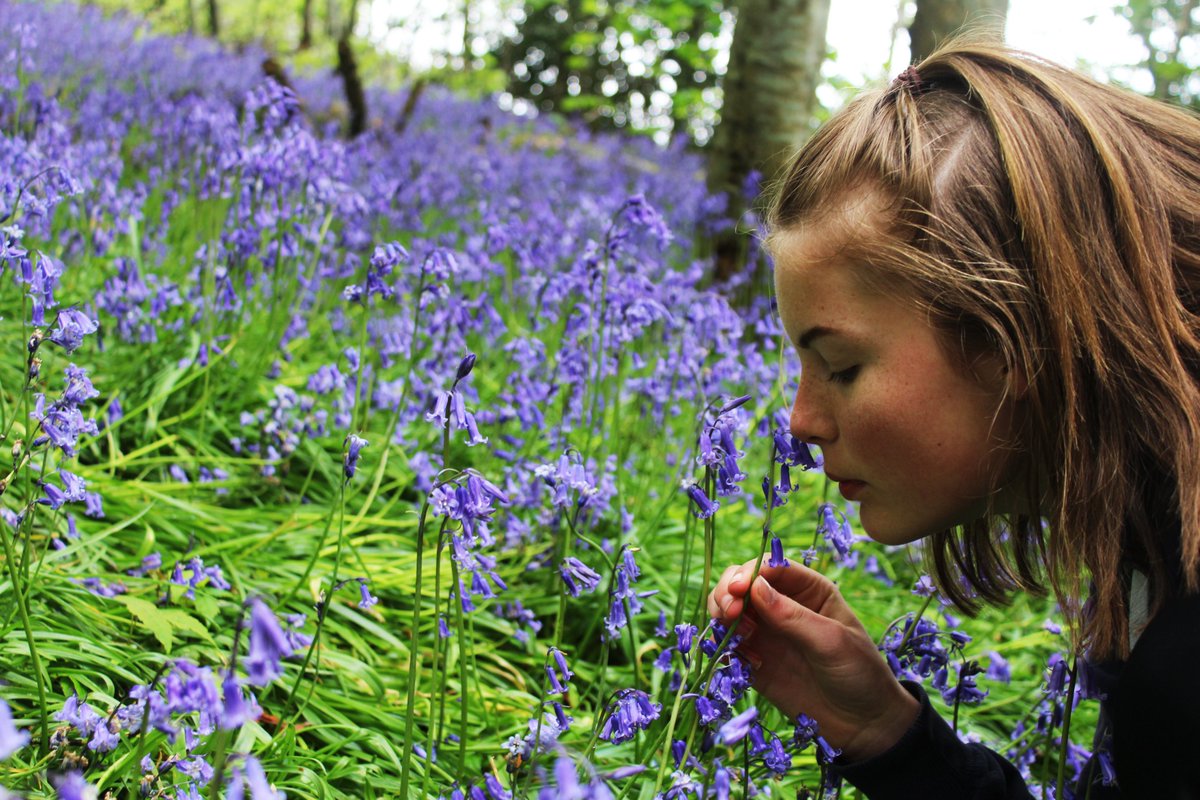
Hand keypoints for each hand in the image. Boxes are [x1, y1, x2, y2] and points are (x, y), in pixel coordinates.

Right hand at [707, 557, 919, 760]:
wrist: (863, 725)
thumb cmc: (859, 674)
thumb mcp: (831, 641)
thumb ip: (792, 616)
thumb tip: (755, 587)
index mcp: (809, 590)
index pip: (771, 566)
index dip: (750, 572)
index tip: (739, 590)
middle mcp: (783, 605)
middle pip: (742, 583)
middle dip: (728, 592)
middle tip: (730, 613)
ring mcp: (767, 633)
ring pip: (728, 611)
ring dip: (722, 617)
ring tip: (738, 637)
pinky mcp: (755, 661)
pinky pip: (728, 645)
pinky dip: (726, 647)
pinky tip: (749, 663)